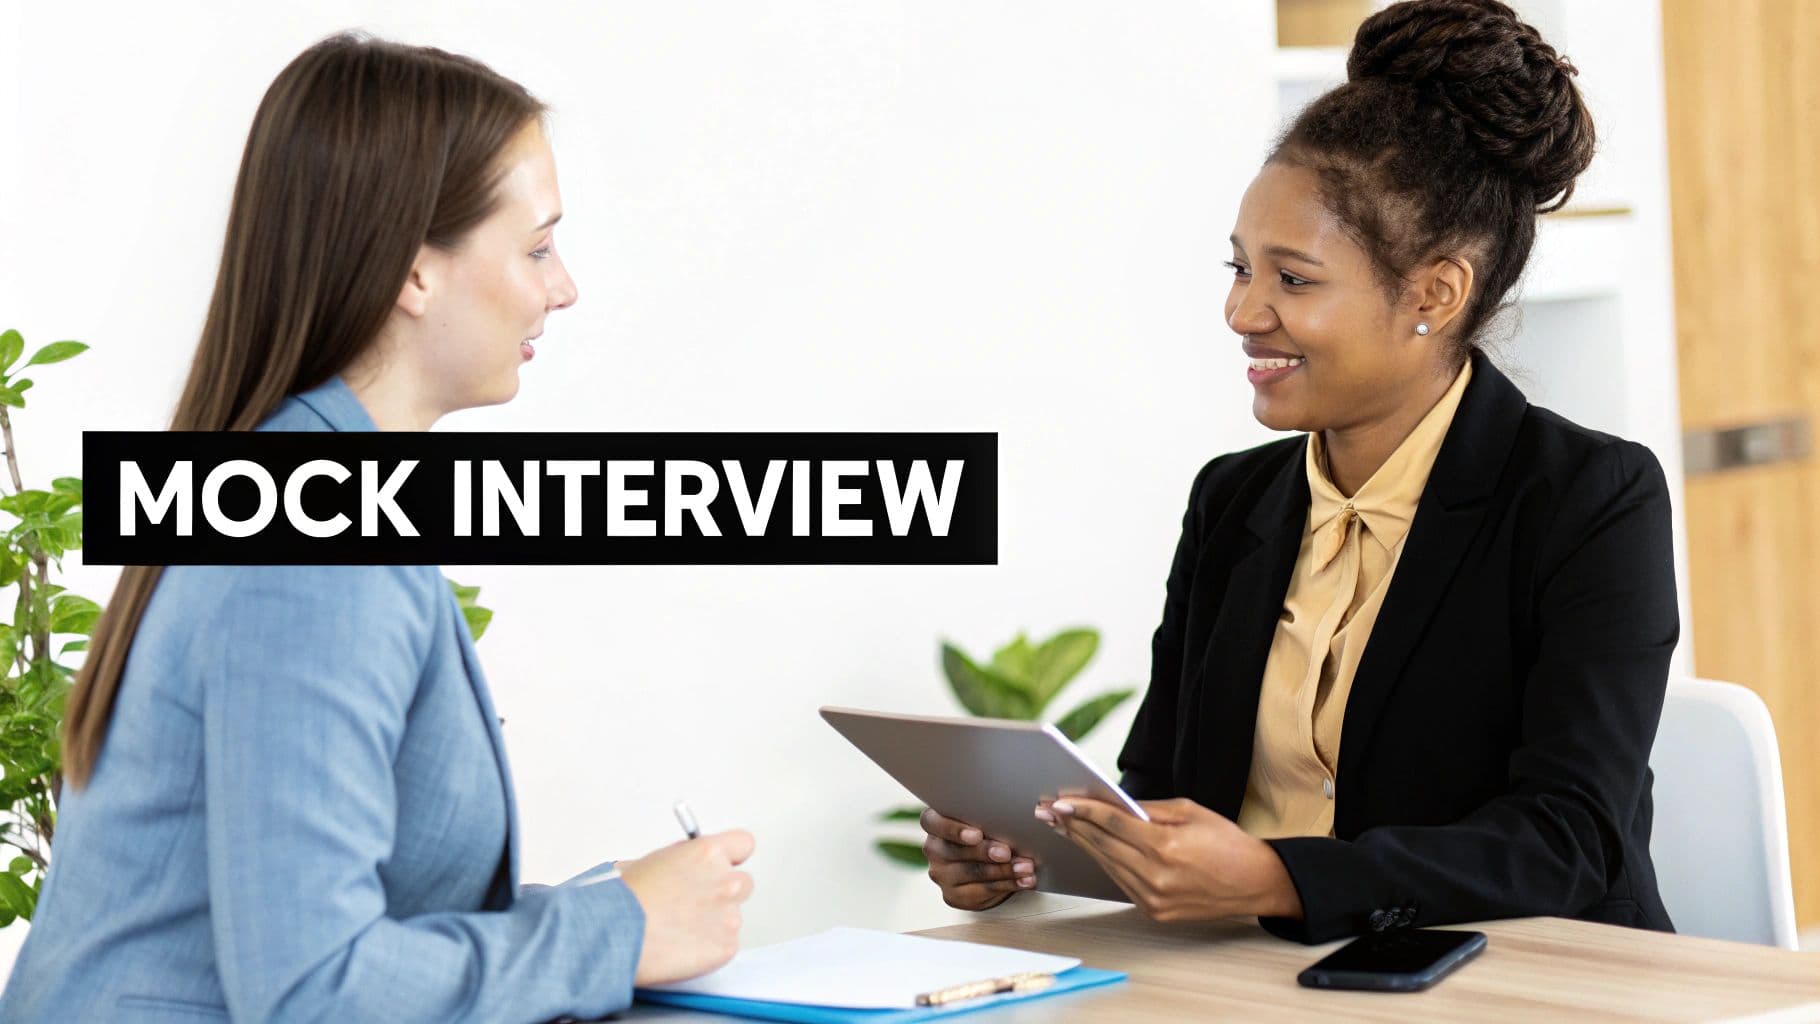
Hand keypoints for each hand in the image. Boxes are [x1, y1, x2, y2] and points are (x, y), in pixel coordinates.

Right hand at [619, 830, 756, 984]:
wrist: (613, 933)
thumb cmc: (621, 899)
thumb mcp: (650, 861)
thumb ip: (681, 860)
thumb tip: (687, 866)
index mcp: (707, 853)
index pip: (742, 844)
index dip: (731, 856)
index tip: (722, 865)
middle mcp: (725, 882)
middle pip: (743, 884)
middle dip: (723, 893)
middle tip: (694, 905)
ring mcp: (729, 916)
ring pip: (732, 918)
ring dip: (713, 923)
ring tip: (677, 931)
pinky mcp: (726, 947)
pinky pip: (724, 946)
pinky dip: (707, 949)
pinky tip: (679, 948)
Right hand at [920, 808, 1036, 909]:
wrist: (985, 865)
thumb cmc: (987, 832)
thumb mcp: (986, 819)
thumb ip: (992, 815)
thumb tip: (1024, 814)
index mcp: (934, 822)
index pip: (933, 822)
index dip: (954, 829)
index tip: (977, 835)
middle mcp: (933, 849)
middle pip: (955, 850)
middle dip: (985, 852)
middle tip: (1007, 853)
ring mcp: (940, 874)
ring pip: (972, 872)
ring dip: (1003, 870)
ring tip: (1025, 867)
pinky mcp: (953, 895)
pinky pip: (982, 890)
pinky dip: (1007, 884)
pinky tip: (1023, 881)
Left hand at [1038, 797, 1301, 922]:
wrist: (1255, 883)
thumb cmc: (1226, 842)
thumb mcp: (1190, 811)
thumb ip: (1148, 809)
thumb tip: (1111, 804)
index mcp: (1167, 846)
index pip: (1113, 824)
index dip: (1084, 811)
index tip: (1060, 802)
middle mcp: (1156, 875)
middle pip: (1103, 845)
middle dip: (1074, 826)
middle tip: (1049, 811)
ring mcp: (1153, 898)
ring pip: (1107, 865)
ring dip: (1083, 844)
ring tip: (1063, 826)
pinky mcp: (1153, 911)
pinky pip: (1120, 881)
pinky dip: (1104, 862)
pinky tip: (1091, 847)